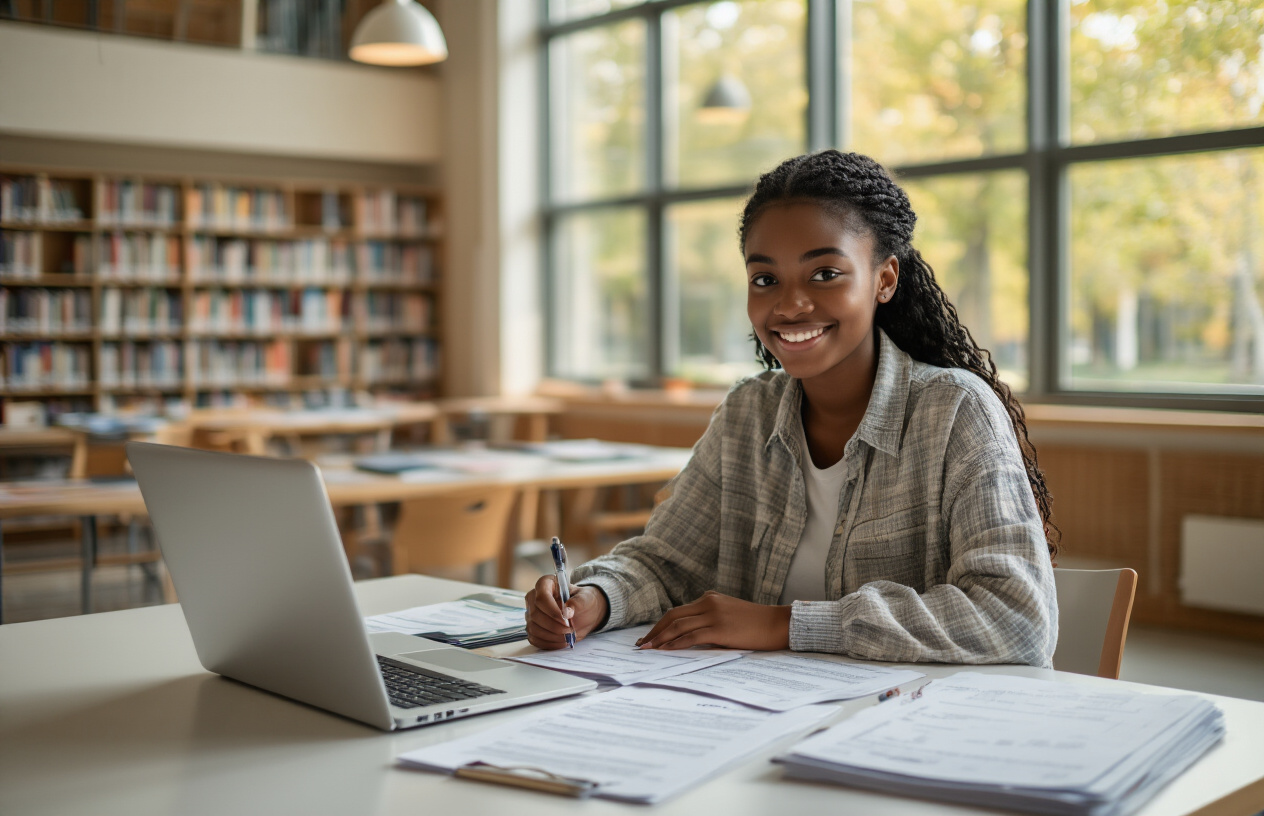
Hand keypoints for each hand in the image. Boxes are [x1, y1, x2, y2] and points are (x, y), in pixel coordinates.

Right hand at [524, 575, 608, 649]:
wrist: (584, 613)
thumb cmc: (584, 602)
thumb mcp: (586, 599)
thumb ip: (578, 603)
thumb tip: (567, 612)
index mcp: (546, 584)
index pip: (541, 597)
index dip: (552, 610)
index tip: (566, 619)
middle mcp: (534, 598)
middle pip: (535, 614)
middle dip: (554, 626)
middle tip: (570, 630)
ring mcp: (531, 614)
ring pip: (533, 628)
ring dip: (552, 636)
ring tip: (568, 636)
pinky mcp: (533, 628)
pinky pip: (535, 639)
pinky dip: (549, 643)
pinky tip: (562, 642)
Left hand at [636, 591, 790, 650]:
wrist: (779, 624)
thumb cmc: (756, 625)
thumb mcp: (729, 617)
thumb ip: (710, 622)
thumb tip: (688, 640)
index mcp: (710, 598)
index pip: (678, 611)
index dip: (661, 624)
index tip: (651, 636)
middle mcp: (709, 603)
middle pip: (673, 616)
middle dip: (655, 631)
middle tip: (642, 644)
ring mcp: (714, 614)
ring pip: (678, 625)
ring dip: (660, 638)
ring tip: (648, 649)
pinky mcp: (719, 628)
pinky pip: (690, 636)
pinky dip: (675, 644)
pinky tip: (665, 651)